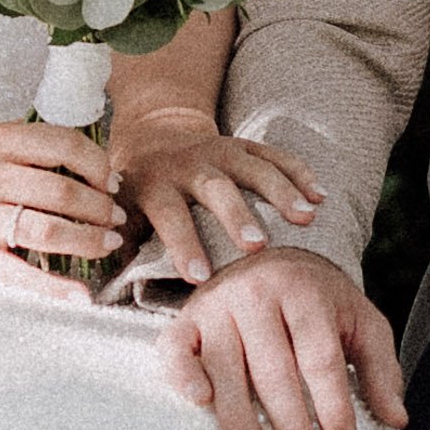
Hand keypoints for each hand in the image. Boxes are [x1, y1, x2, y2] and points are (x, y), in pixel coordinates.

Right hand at [0, 118, 123, 292]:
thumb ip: (38, 149)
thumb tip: (103, 175)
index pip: (63, 145)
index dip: (98, 164)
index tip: (111, 181)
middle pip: (61, 191)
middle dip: (100, 206)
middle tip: (115, 216)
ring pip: (47, 230)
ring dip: (88, 239)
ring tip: (108, 242)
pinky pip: (21, 275)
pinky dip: (56, 288)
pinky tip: (82, 293)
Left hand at [113, 108, 328, 289]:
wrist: (155, 136)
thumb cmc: (140, 192)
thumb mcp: (122, 213)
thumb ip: (122, 248)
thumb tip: (109, 293)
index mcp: (155, 184)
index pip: (169, 214)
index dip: (183, 244)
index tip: (200, 276)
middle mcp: (190, 163)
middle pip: (216, 186)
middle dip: (237, 214)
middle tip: (257, 246)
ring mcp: (221, 150)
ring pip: (253, 166)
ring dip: (281, 190)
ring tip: (305, 218)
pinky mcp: (245, 144)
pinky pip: (276, 154)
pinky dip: (299, 173)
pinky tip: (320, 196)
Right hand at [170, 246, 409, 429]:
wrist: (268, 256)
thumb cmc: (318, 301)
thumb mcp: (360, 322)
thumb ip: (381, 368)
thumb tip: (397, 419)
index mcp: (306, 292)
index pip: (320, 358)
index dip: (333, 405)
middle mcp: (258, 294)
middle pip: (275, 370)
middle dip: (292, 426)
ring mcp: (218, 305)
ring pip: (227, 367)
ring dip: (239, 416)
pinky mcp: (187, 319)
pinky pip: (177, 349)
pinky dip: (184, 375)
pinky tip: (200, 403)